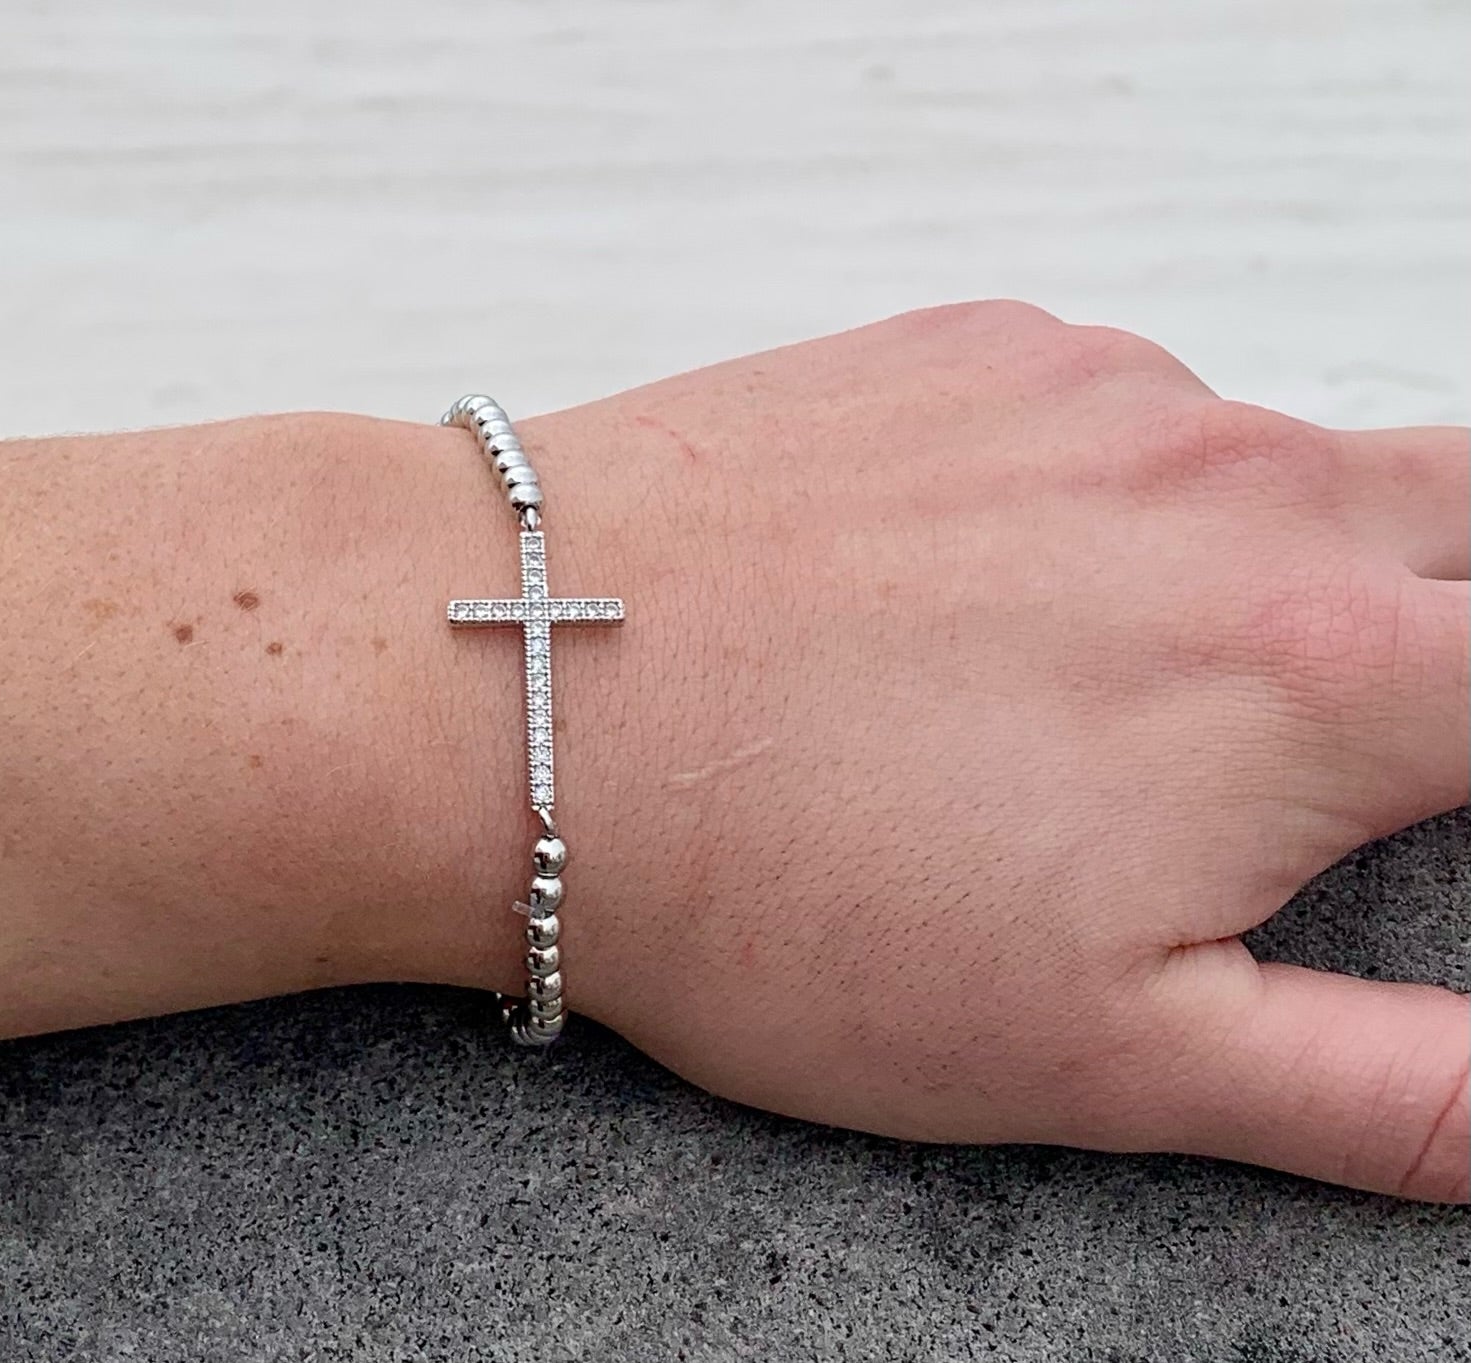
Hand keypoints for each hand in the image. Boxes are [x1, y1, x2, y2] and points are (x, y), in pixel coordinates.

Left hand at [527, 302, 1468, 1199]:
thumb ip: (1375, 1082)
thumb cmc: (780, 886)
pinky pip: (1114, 407)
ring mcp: (1098, 393)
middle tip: (1327, 731)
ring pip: (1281, 458)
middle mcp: (1239, 482)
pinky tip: (966, 591)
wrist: (522, 685)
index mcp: (1320, 667)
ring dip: (1262, 559)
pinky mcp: (971, 351)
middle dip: (1448, 623)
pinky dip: (1102, 492)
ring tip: (1098, 688)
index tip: (1428, 794)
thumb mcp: (1104, 1052)